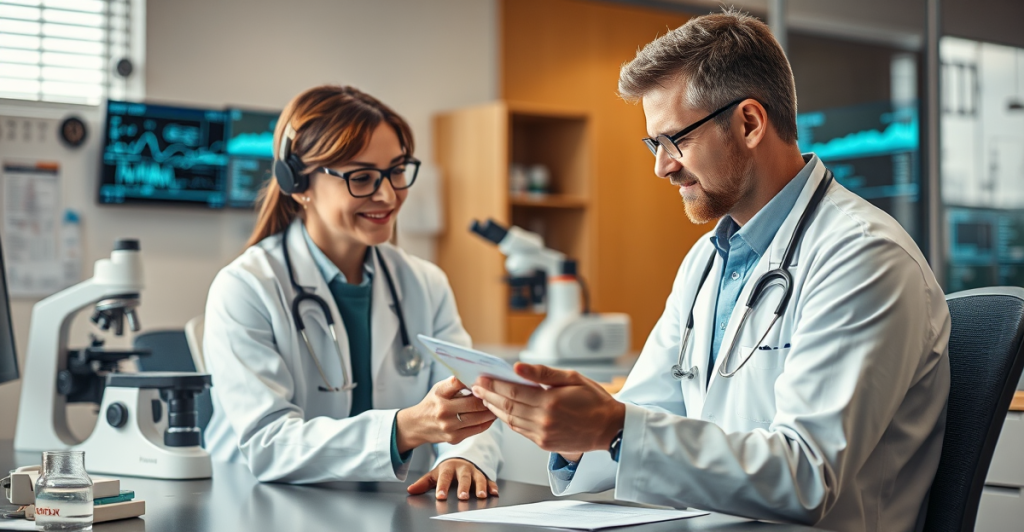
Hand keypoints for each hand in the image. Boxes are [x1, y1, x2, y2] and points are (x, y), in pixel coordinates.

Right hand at [396, 376, 496, 452]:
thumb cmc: (432, 403)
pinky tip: (491, 417)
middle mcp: (443, 410)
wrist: (417, 426)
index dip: (475, 382)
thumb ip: (455, 384)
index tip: (486, 380)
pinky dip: (486, 423)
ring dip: (490, 411)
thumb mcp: (439, 389)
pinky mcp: (454, 438)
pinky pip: (476, 429)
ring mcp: (449, 426)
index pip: (459, 383)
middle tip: (498, 395)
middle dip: (487, 399)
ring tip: (497, 406)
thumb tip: (478, 379)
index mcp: (440, 394)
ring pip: (478, 418)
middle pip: (473, 403)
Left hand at [407, 458, 498, 499]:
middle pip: (463, 478)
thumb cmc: (447, 470)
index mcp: (449, 467)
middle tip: (462, 496)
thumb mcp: (435, 474)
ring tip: (481, 496)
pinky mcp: (483, 475)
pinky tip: (494, 493)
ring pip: (478, 478)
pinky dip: (492, 486)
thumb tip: (410, 490)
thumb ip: (424, 483)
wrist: (462, 460)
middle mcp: (462, 469)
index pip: (444, 477)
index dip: (442, 486)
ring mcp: (474, 471)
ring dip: (480, 487)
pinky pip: (489, 480)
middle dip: (463, 487)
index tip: (440, 496)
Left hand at [472, 363, 625, 454]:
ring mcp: (543, 435)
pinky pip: (520, 431)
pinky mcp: (544, 444)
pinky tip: (502, 411)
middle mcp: (544, 421)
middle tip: (476, 387)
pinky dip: (508, 420)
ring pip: (511, 421)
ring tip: (485, 398)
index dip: (494, 384)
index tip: (481, 378)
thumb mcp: (572, 378)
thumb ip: (542, 373)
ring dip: (495, 409)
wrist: (609, 428)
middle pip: (507, 407)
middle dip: (489, 396)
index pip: (513, 392)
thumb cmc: (594, 400)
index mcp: (550, 402)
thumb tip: (517, 368)